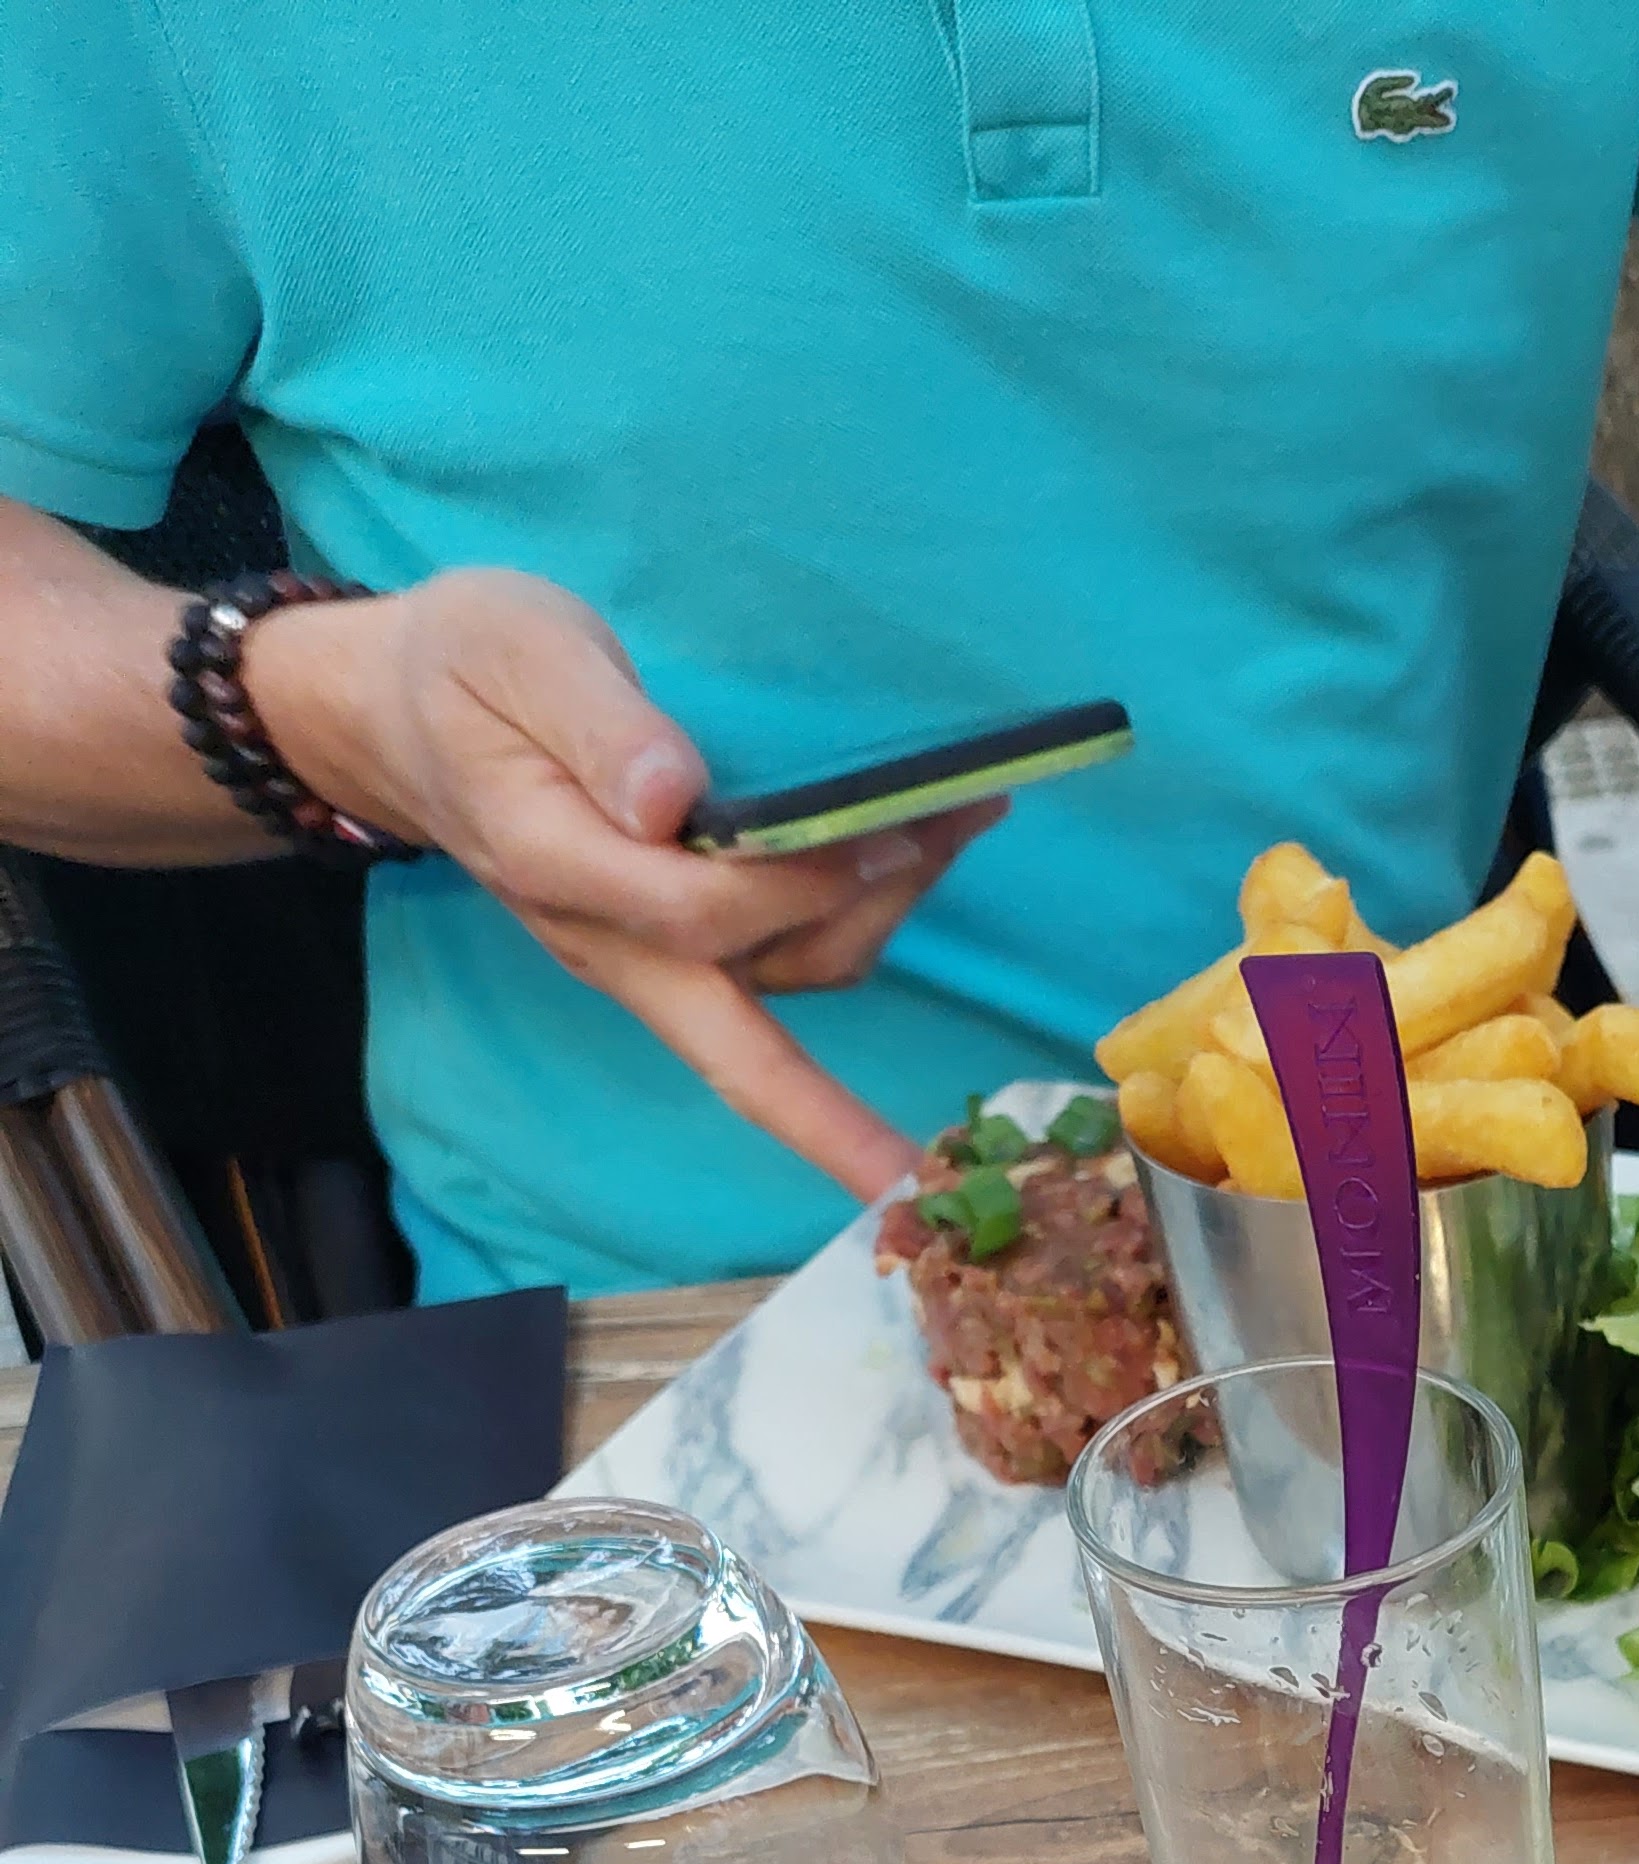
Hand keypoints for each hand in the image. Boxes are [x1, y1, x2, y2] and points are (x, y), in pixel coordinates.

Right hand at [249, 571, 1005, 1201]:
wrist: (399, 711)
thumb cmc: (463, 667)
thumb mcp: (516, 651)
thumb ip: (593, 721)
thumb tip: (670, 796)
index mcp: (561, 869)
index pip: (697, 916)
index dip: (795, 885)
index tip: (882, 829)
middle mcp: (614, 944)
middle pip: (740, 1058)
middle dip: (833, 1124)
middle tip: (922, 1160)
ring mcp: (652, 956)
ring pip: (789, 985)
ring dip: (883, 929)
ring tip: (963, 820)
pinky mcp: (683, 943)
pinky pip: (788, 957)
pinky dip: (861, 915)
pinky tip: (917, 843)